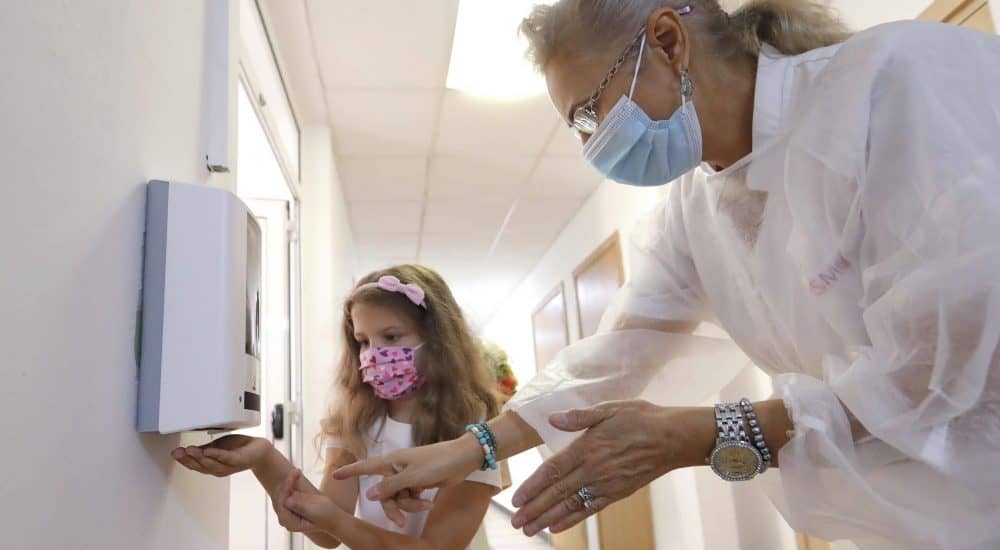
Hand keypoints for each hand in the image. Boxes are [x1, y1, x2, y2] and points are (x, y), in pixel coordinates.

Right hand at [171, 435, 272, 476]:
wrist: (259, 450)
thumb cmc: (238, 449)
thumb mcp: (216, 447)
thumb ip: (203, 449)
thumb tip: (187, 450)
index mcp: (211, 465)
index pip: (194, 464)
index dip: (183, 460)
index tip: (174, 453)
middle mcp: (218, 468)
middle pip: (200, 466)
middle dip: (187, 459)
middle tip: (179, 452)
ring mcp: (228, 466)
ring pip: (211, 464)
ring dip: (199, 458)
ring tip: (190, 450)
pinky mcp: (238, 461)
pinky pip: (226, 459)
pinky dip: (216, 455)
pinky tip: (208, 451)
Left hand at [280, 469, 342, 531]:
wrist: (334, 515)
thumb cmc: (326, 516)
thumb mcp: (315, 512)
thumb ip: (300, 508)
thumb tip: (287, 502)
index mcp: (289, 523)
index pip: (282, 505)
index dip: (286, 491)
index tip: (292, 480)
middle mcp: (286, 516)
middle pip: (282, 497)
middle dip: (288, 483)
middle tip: (296, 470)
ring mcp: (289, 508)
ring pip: (285, 491)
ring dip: (291, 479)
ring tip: (297, 470)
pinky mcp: (293, 501)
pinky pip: (290, 489)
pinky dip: (294, 480)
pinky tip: (298, 472)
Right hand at [333, 436, 480, 509]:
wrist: (461, 460)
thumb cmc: (436, 462)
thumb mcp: (412, 477)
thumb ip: (389, 487)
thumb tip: (369, 494)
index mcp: (391, 462)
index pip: (365, 467)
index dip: (350, 471)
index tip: (334, 475)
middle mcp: (396, 469)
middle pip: (384, 494)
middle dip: (392, 508)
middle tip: (400, 522)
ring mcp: (407, 477)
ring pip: (398, 498)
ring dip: (410, 505)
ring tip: (425, 504)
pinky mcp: (417, 483)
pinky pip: (409, 498)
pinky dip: (417, 502)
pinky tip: (428, 501)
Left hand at [510, 401, 709, 535]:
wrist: (673, 438)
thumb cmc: (641, 418)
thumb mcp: (609, 408)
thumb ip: (578, 417)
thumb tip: (552, 418)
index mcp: (587, 447)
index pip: (553, 470)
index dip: (533, 486)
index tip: (516, 499)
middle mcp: (594, 469)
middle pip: (557, 493)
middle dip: (535, 508)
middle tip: (515, 522)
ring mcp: (606, 484)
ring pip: (571, 505)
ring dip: (548, 518)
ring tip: (529, 529)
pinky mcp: (618, 493)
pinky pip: (590, 509)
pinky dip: (572, 519)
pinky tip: (557, 526)